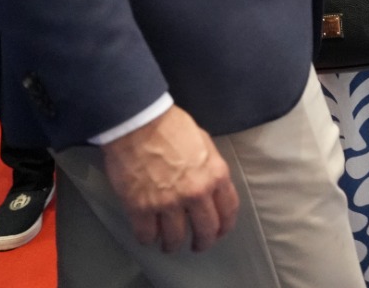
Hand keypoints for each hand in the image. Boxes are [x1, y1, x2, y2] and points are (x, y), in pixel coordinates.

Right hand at [100, 105, 239, 252]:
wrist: (139, 123)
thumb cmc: (172, 127)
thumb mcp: (205, 143)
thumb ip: (210, 168)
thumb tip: (211, 185)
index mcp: (216, 175)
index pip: (229, 210)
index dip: (224, 226)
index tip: (219, 232)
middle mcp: (196, 193)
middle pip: (206, 230)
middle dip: (203, 242)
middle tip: (197, 245)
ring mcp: (168, 202)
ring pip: (175, 238)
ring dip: (172, 244)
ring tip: (169, 244)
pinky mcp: (141, 207)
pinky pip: (147, 234)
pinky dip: (148, 238)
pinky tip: (149, 235)